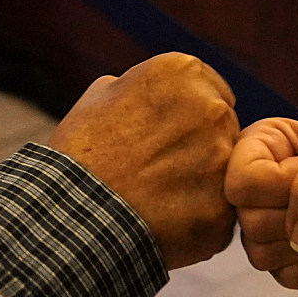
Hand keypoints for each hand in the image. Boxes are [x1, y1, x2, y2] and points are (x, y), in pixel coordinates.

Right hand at [49, 53, 237, 268]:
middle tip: (158, 171)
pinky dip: (199, 220)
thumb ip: (139, 86)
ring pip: (225, 172)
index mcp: (183, 74)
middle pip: (223, 130)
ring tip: (159, 198)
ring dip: (202, 184)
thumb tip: (159, 93)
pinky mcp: (223, 208)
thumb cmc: (80, 154)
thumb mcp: (99, 97)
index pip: (211, 91)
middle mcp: (212, 109)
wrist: (71, 214)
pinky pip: (220, 213)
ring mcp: (222, 160)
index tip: (164, 138)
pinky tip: (165, 222)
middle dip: (200, 148)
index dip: (187, 119)